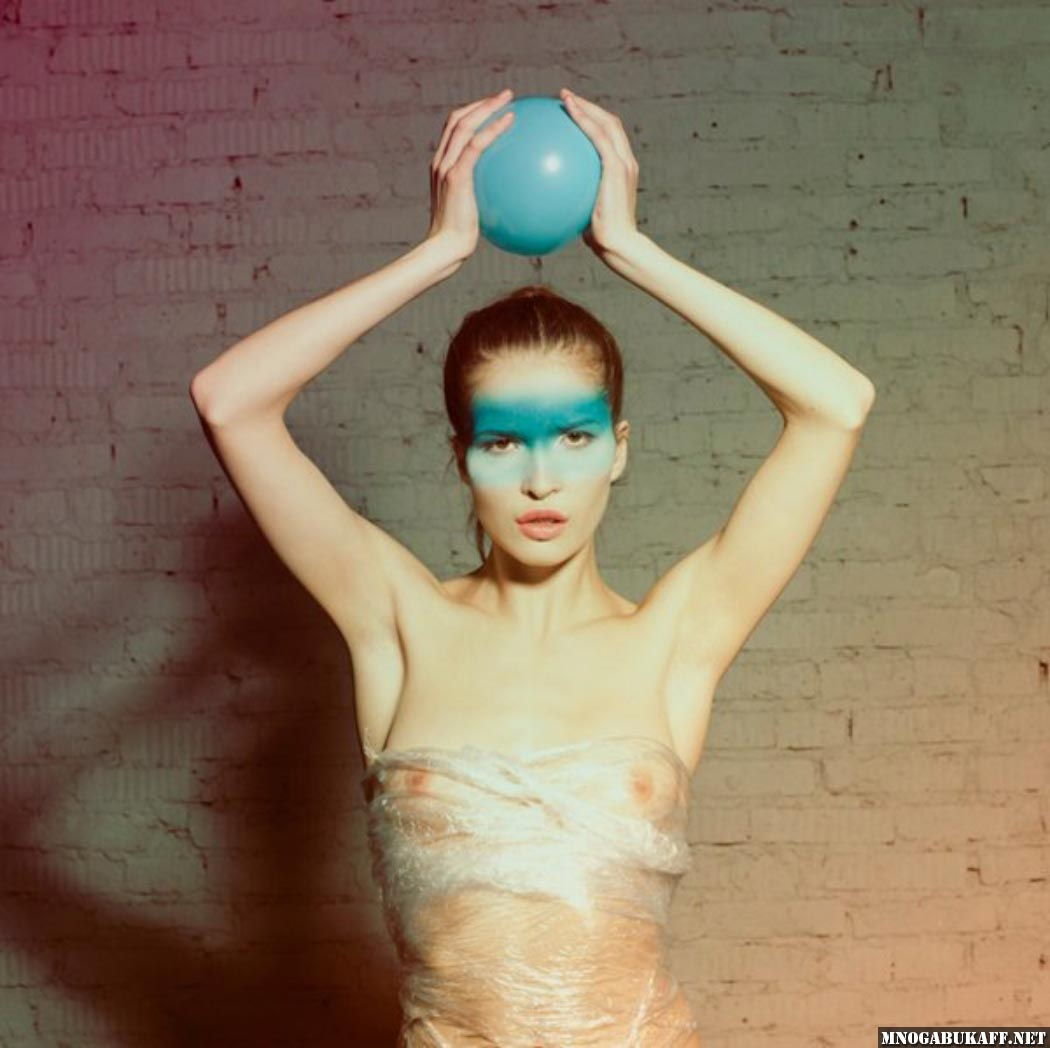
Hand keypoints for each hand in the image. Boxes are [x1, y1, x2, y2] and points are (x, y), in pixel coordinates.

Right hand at [426, 88, 515, 260]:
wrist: (446, 247)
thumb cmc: (460, 237)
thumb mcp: (470, 213)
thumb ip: (478, 198)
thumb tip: (502, 197)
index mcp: (441, 166)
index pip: (453, 130)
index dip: (472, 114)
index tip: (492, 109)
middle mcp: (441, 161)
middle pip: (457, 119)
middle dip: (481, 103)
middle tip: (505, 96)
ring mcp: (446, 166)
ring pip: (464, 124)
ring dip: (487, 106)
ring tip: (508, 98)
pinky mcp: (456, 175)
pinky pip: (476, 144)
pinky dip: (493, 128)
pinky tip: (511, 121)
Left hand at [559, 87, 641, 259]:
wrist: (618, 244)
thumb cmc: (602, 238)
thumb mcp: (586, 215)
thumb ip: (577, 201)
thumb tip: (553, 200)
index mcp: (622, 171)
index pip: (610, 138)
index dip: (593, 121)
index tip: (573, 114)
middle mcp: (626, 162)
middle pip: (610, 123)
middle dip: (588, 107)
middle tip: (565, 98)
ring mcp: (623, 163)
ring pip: (607, 123)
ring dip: (586, 107)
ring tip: (564, 98)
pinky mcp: (616, 167)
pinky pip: (598, 137)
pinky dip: (584, 120)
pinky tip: (567, 112)